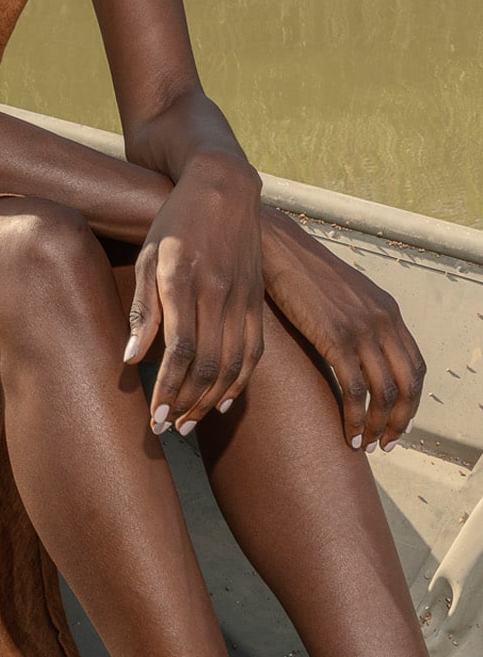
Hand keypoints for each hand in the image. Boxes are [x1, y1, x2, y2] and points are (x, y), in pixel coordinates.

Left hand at [124, 155, 265, 434]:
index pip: (179, 350)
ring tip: (190, 423)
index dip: (168, 389)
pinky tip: (223, 401)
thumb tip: (131, 359)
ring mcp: (242, 297)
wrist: (223, 187)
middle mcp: (216, 291)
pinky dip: (240, 382)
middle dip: (187, 404)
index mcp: (183, 280)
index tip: (154, 418)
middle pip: (207, 365)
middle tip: (169, 429)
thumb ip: (143, 309)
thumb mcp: (149, 255)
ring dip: (211, 401)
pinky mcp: (258, 300)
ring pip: (233, 365)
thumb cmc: (174, 221)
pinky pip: (254, 352)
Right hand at [260, 208, 425, 451]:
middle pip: (409, 384)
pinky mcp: (336, 336)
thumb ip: (357, 319)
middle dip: (400, 421)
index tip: (398, 423)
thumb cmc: (299, 270)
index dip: (412, 401)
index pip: (415, 366)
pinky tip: (346, 432)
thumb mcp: (342, 292)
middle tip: (385, 441)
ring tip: (363, 443)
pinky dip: (355, 418)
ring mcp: (361, 327)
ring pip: (385, 392)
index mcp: (387, 310)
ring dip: (376, 426)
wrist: (275, 246)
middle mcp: (383, 319)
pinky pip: (356, 389)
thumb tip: (354, 353)